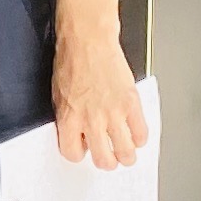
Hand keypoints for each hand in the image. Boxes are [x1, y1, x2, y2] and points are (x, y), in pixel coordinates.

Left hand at [54, 22, 149, 170]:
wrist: (88, 40)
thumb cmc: (71, 61)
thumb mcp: (58, 94)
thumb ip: (68, 117)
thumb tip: (77, 132)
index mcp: (68, 118)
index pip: (72, 153)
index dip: (79, 153)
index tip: (84, 148)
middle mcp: (91, 119)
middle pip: (103, 159)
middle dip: (107, 160)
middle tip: (109, 155)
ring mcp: (113, 113)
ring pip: (126, 152)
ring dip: (126, 155)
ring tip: (125, 151)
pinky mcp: (131, 104)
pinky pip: (141, 133)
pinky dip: (140, 137)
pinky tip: (135, 133)